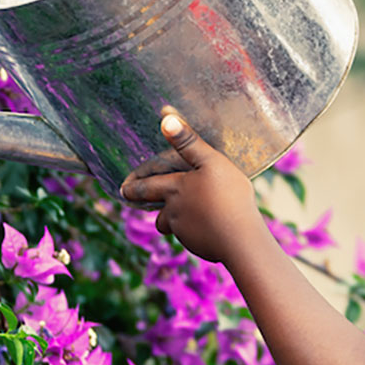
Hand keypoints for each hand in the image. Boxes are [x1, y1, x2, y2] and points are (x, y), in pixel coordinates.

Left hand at [120, 114, 264, 263]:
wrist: (240, 240)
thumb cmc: (228, 197)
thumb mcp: (211, 162)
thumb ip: (189, 142)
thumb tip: (166, 118)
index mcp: (175, 188)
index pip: (147, 186)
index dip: (134, 187)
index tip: (123, 189)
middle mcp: (174, 211)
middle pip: (156, 210)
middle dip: (144, 204)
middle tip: (134, 201)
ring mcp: (185, 232)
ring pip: (171, 225)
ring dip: (170, 220)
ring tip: (176, 215)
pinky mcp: (198, 245)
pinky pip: (190, 236)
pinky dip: (194, 230)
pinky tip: (209, 226)